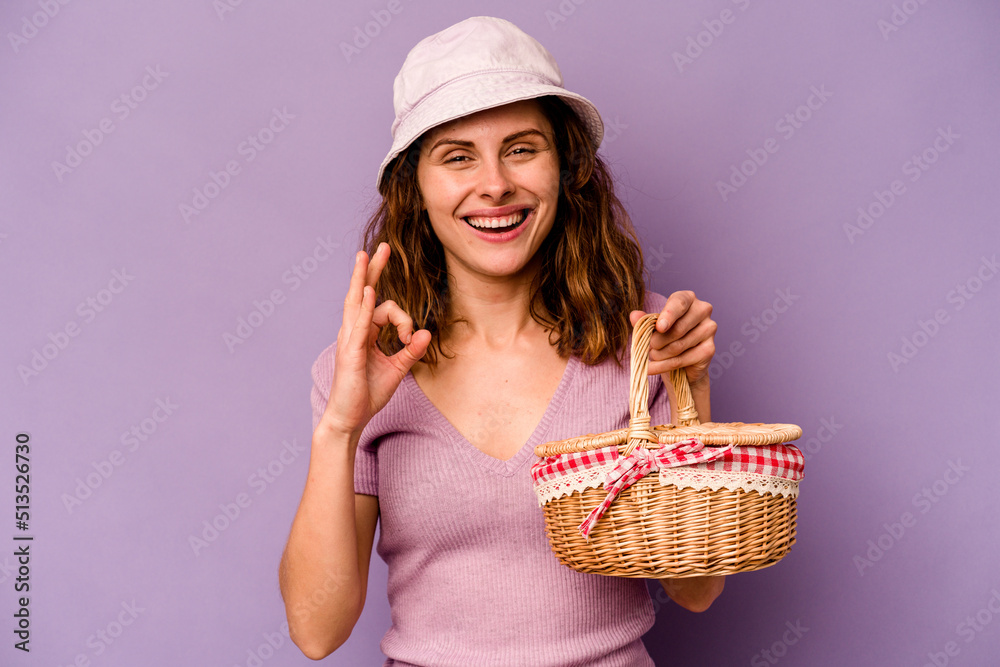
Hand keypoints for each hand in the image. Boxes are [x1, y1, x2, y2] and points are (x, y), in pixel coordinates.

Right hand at [319, 243, 431, 438]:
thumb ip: (410, 351)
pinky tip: (370, 292)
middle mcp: (354, 332)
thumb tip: (426, 333)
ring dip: (362, 278)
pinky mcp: (351, 352)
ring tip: (366, 256)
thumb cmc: (368, 394)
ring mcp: (349, 340)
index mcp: (364, 334)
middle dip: (373, 269)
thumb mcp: (396, 370)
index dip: (403, 320)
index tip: (410, 339)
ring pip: (356, 302)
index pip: (384, 310)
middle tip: (382, 247)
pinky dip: (364, 307)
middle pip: (363, 293)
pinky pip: (358, 325)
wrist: (349, 419)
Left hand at [630, 290, 715, 386]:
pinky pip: (682, 359)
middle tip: (648, 347)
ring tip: (651, 356)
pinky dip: (663, 365)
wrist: (681, 362)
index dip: (668, 315)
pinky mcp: (710, 349)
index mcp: (688, 298)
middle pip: (678, 328)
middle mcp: (702, 310)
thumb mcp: (652, 327)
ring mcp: (709, 329)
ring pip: (679, 345)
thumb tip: (634, 315)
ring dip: (659, 354)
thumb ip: (644, 321)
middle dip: (658, 341)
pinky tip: (652, 368)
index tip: (659, 327)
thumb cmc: (666, 337)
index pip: (679, 302)